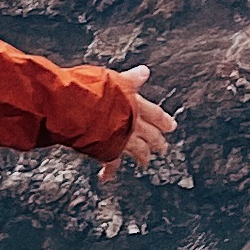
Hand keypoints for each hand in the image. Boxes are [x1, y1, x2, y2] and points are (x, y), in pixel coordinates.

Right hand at [95, 61, 173, 182]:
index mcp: (136, 105)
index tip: (171, 127)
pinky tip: (106, 177)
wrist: (78, 108)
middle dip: (158, 142)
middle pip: (151, 136)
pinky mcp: (109, 150)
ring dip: (143, 157)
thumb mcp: (115, 79)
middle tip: (163, 148)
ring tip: (145, 163)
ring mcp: (122, 139)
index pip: (156, 114)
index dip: (164, 121)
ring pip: (139, 151)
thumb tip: (144, 72)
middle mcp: (133, 124)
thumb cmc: (93, 91)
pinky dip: (108, 171)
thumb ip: (130, 79)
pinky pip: (111, 163)